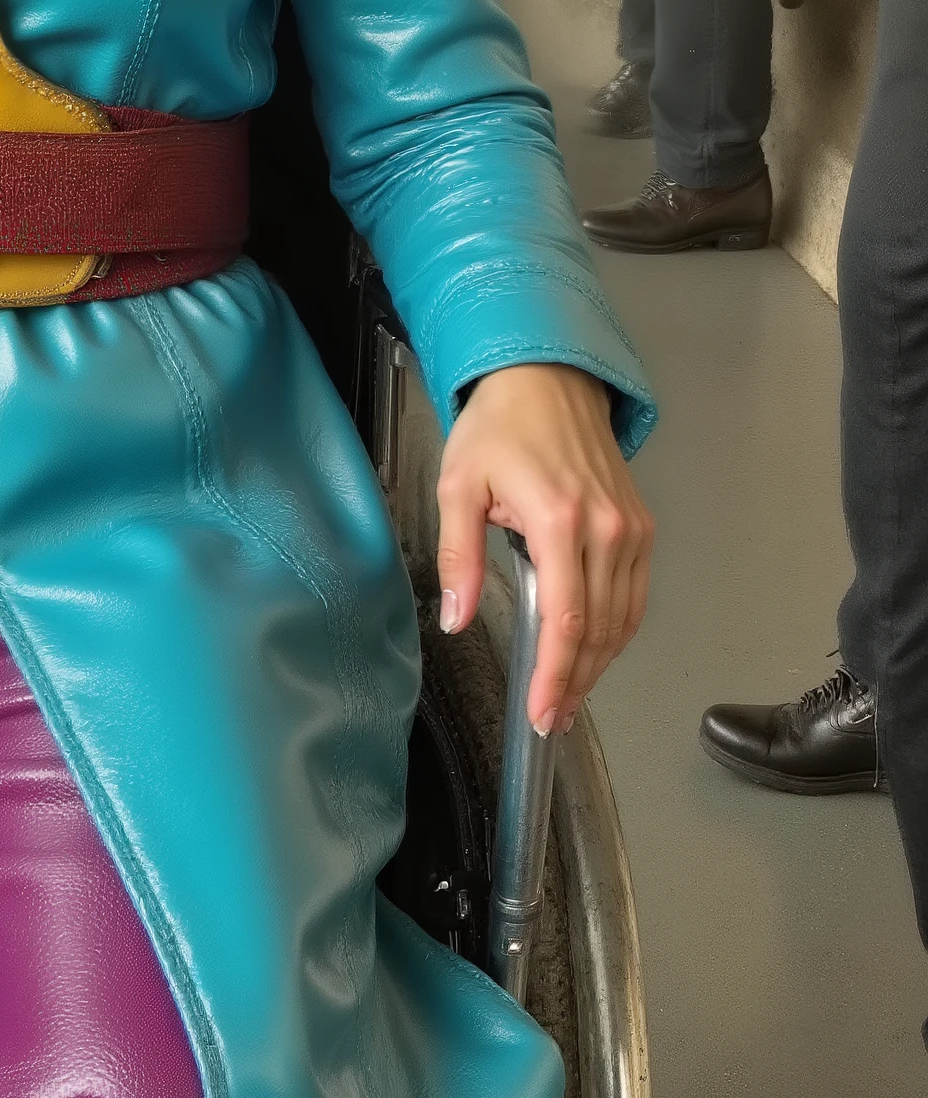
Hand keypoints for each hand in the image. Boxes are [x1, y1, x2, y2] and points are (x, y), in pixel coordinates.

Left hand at [436, 363, 652, 733]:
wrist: (547, 379)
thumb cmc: (501, 426)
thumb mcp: (458, 486)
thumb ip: (458, 557)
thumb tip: (457, 618)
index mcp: (559, 520)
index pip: (566, 620)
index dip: (556, 675)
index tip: (542, 712)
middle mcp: (606, 529)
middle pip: (599, 630)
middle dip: (577, 682)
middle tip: (552, 718)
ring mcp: (630, 528)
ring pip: (624, 618)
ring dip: (599, 664)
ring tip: (569, 696)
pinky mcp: (640, 526)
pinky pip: (636, 593)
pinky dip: (617, 630)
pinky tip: (593, 651)